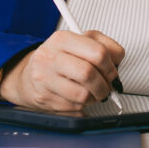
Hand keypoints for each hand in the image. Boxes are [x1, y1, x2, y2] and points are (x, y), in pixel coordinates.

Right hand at [0, 30, 124, 112]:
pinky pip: (73, 108)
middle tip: (106, 87)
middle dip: (104, 85)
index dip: (111, 66)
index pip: (97, 52)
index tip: (112, 72)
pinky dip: (82, 106)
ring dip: (93, 98)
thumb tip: (118, 58)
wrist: (30, 74)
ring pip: (82, 95)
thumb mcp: (81, 41)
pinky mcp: (43, 98)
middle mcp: (50, 57)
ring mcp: (44, 78)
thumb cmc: (59, 58)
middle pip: (89, 74)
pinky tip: (78, 98)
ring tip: (91, 92)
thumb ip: (105, 44)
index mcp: (62, 39)